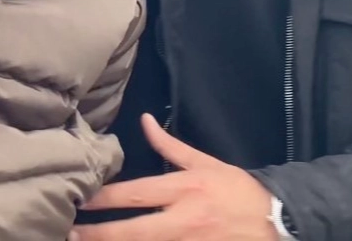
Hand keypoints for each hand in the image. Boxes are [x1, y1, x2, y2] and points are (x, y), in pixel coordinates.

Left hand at [70, 114, 275, 240]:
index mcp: (183, 189)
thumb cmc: (238, 189)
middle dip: (100, 234)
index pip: (135, 193)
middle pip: (135, 231)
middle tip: (70, 233)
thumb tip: (144, 121)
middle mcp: (184, 219)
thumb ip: (170, 145)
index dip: (104, 198)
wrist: (281, 220)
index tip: (79, 200)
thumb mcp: (205, 163)